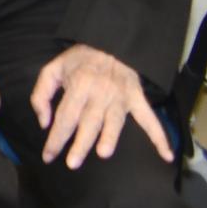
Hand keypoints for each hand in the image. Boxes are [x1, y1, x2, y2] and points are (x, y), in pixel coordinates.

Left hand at [34, 44, 174, 168]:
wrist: (109, 44)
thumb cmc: (78, 61)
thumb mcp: (52, 70)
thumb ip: (41, 95)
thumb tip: (44, 122)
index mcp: (77, 86)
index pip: (64, 118)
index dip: (55, 139)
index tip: (48, 156)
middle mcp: (99, 93)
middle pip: (88, 123)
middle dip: (80, 144)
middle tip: (72, 164)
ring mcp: (120, 98)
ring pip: (114, 122)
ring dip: (109, 137)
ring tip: (103, 153)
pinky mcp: (137, 99)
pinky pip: (149, 119)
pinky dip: (159, 137)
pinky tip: (165, 155)